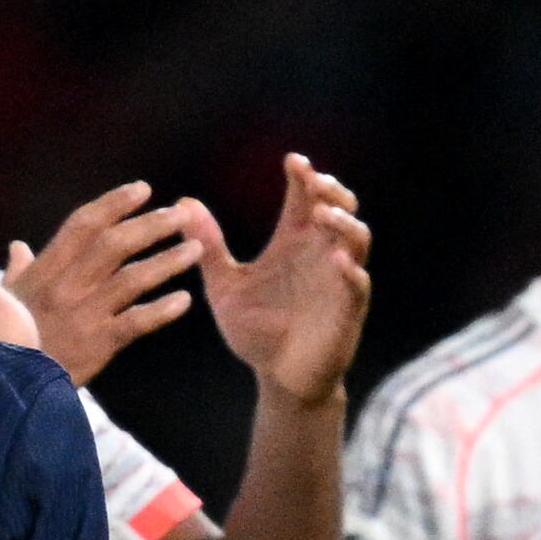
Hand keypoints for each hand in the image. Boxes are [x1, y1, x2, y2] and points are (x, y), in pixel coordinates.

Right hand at [0, 181, 200, 383]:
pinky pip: (135, 322)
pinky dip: (162, 310)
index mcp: (45, 271)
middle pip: (113, 244)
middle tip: (181, 215)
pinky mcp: (96, 345)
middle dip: (150, 225)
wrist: (6, 387)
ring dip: (166, 261)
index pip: (83, 225)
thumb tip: (18, 247)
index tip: (142, 189)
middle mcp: (65, 287)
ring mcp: (82, 316)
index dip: (114, 204)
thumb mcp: (5, 301)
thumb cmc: (5, 341)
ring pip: (131, 279)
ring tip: (196, 250)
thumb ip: (18, 271)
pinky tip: (184, 300)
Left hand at [194, 155, 373, 406]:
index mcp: (294, 242)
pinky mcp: (347, 310)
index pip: (305, 197)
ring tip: (321, 213)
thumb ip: (208, 247)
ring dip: (343, 222)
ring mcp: (338, 279)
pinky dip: (350, 270)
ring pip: (356, 238)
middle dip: (330, 190)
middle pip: (339, 207)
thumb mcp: (224, 286)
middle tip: (313, 181)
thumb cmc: (256, 331)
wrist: (278, 378)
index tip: (291, 161)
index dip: (303, 176)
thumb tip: (182, 204)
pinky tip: (337, 260)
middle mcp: (320, 253)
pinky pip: (358, 285)